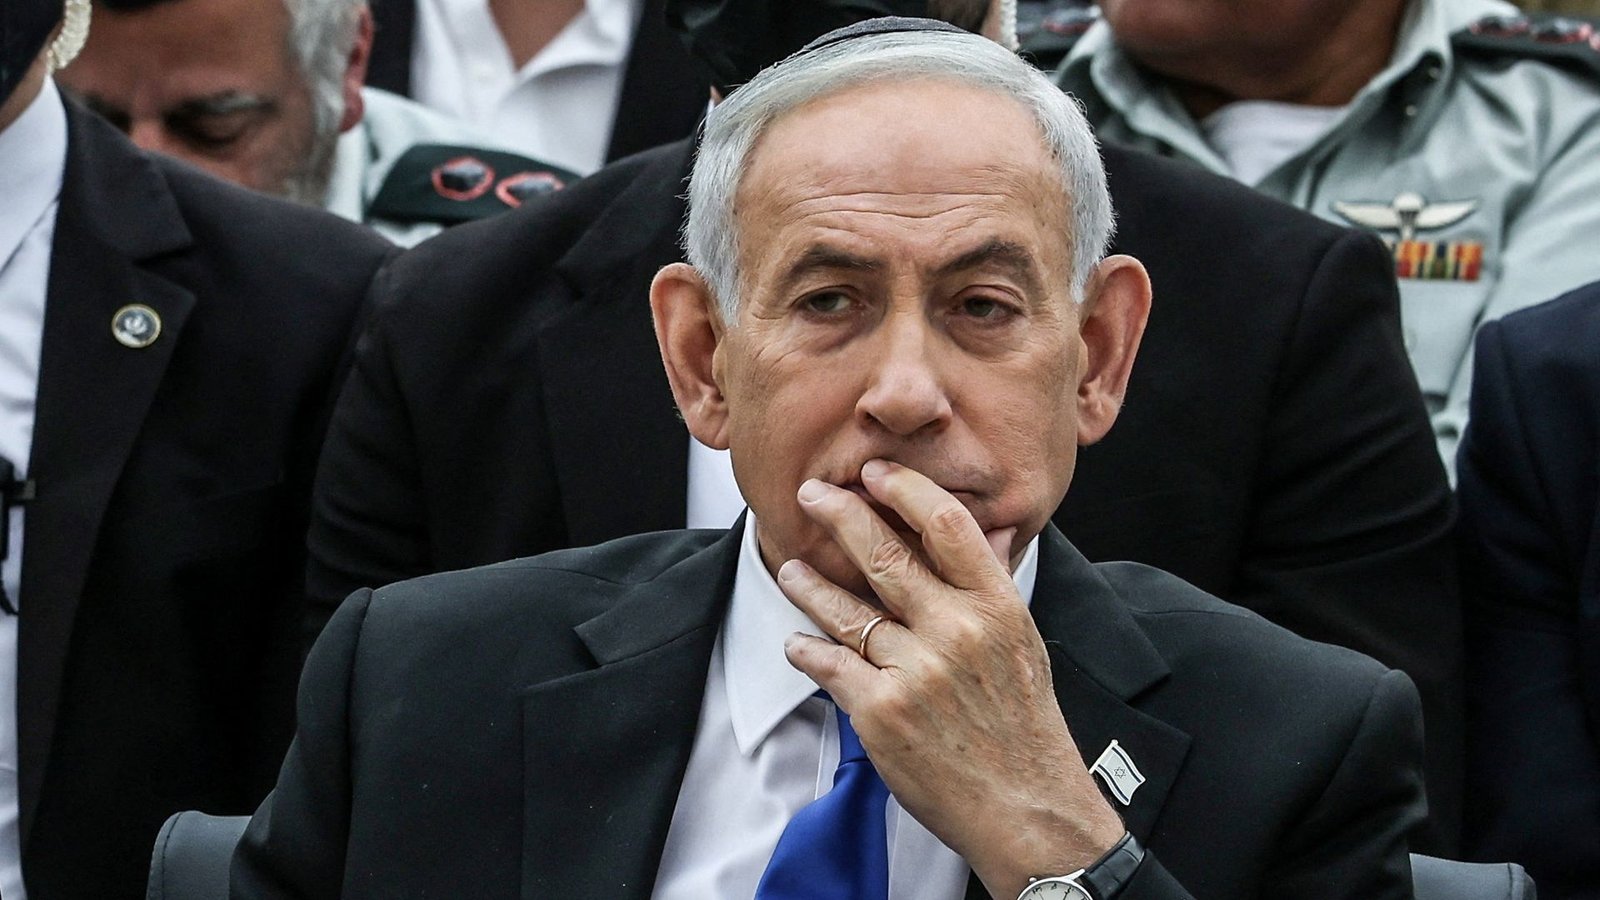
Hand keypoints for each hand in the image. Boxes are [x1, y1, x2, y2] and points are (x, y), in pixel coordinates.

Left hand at [779, 459, 1123, 898]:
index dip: (904, 489)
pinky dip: (807, 649)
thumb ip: (991, 590)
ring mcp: (916, 671)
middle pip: (884, 554)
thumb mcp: (1023, 643)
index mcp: (997, 606)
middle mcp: (956, 631)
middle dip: (840, 515)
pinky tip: (797, 642)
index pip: (945, 523)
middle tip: (811, 493)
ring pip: (845, 609)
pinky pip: (829, 664)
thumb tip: (977, 534)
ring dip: (809, 584)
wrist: (1027, 808)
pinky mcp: (881, 712)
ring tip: (790, 569)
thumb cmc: (1025, 726)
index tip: (875, 472)